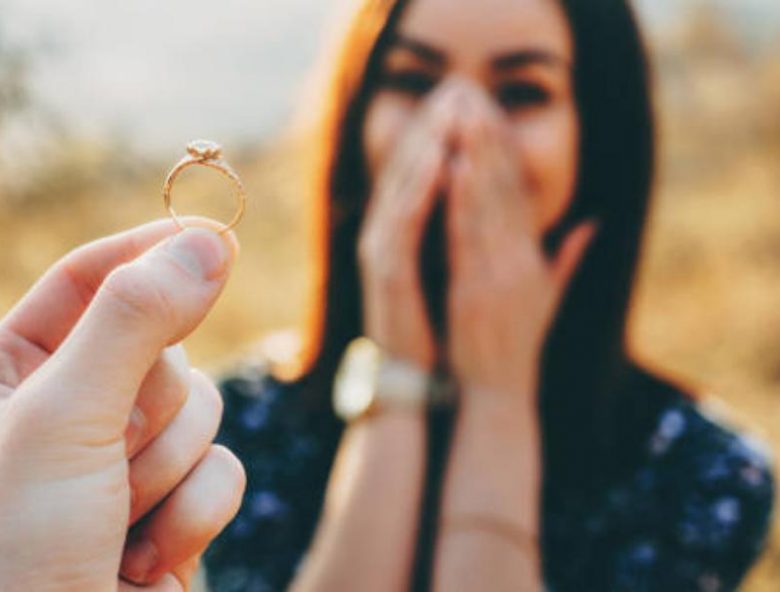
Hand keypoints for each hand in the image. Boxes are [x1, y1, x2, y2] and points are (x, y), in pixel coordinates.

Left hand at [0, 218, 245, 591]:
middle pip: (159, 347)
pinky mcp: (169, 515)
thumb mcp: (59, 418)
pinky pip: (224, 472)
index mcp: (6, 379)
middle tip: (106, 457)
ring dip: (168, 469)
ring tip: (114, 523)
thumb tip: (207, 242)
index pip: (84, 281)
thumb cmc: (13, 552)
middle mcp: (61, 416)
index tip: (213, 233)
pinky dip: (192, 515)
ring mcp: (119, 468)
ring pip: (203, 410)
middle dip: (148, 408)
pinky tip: (139, 563)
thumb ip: (133, 323)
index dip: (146, 253)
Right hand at [357, 83, 462, 367]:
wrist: (418, 379)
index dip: (448, 134)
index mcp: (410, 234)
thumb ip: (486, 240)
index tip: (474, 100)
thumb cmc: (445, 330)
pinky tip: (440, 157)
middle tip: (457, 85)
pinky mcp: (384, 269)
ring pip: (403, 184)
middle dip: (434, 125)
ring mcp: (383, 250)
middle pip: (409, 168)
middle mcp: (390, 234)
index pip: (427, 173)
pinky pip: (402, 218)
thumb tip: (516, 213)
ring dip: (425, 143)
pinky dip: (419, 187)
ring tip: (450, 107)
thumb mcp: (470, 275)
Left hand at [446, 87, 596, 403]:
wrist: (497, 394)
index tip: (494, 116)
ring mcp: (496, 274)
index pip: (521, 195)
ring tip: (464, 117)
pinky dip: (460, 201)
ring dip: (476, 157)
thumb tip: (592, 222)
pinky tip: (451, 168)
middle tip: (476, 99)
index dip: (507, 152)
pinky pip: (465, 236)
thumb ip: (567, 258)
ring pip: (488, 204)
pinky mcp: (474, 289)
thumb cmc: (515, 348)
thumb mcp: (547, 298)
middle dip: (490, 141)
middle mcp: (518, 261)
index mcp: (532, 260)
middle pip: (506, 190)